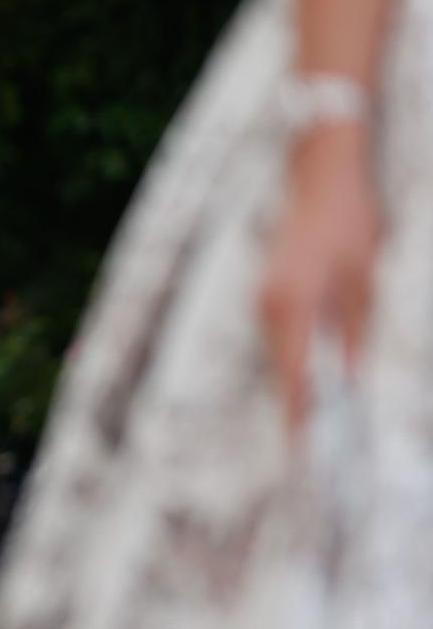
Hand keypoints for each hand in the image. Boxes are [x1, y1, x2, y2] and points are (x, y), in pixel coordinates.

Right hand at [258, 121, 381, 433]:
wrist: (321, 173)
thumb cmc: (350, 222)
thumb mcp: (365, 282)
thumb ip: (353, 336)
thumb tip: (351, 384)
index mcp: (291, 308)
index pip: (296, 380)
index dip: (303, 420)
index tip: (308, 455)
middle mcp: (268, 309)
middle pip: (284, 374)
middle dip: (301, 412)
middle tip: (316, 451)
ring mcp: (263, 302)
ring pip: (282, 359)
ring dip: (301, 388)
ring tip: (318, 423)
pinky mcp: (268, 294)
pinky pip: (282, 340)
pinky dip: (298, 362)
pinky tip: (316, 378)